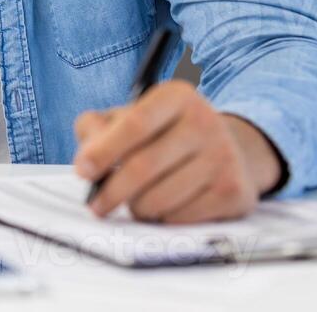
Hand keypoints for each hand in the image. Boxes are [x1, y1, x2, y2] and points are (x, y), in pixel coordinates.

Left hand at [72, 80, 281, 223]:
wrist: (227, 151)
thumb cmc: (162, 134)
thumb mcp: (129, 117)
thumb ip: (96, 128)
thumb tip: (86, 161)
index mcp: (176, 96)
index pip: (135, 124)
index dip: (104, 151)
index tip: (82, 171)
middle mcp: (205, 121)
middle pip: (143, 167)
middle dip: (111, 191)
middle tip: (96, 204)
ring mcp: (223, 157)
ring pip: (160, 198)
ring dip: (136, 208)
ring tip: (135, 201)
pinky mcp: (234, 192)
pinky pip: (180, 218)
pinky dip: (162, 219)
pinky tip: (165, 206)